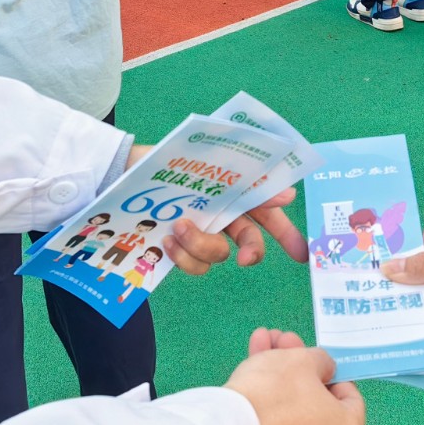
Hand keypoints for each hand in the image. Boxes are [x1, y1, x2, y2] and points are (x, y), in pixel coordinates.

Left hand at [122, 146, 307, 273]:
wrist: (122, 170)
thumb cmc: (165, 160)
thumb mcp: (207, 161)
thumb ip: (246, 178)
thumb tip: (287, 194)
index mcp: (232, 192)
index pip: (268, 213)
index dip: (287, 234)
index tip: (301, 255)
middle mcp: (221, 216)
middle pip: (250, 241)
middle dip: (253, 252)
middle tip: (245, 259)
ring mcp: (200, 233)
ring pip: (219, 255)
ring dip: (203, 245)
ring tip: (181, 228)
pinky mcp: (179, 248)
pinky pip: (193, 264)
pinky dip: (183, 255)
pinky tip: (167, 240)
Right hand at [227, 333, 364, 424]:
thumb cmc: (276, 394)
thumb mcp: (304, 360)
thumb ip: (322, 361)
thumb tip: (323, 370)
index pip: (349, 397)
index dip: (331, 370)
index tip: (312, 355)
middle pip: (316, 402)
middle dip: (297, 366)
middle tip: (281, 341)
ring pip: (292, 413)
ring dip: (277, 376)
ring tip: (260, 343)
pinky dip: (266, 403)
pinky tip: (249, 370)